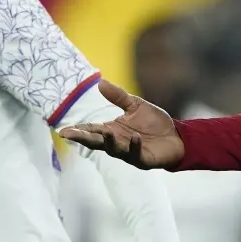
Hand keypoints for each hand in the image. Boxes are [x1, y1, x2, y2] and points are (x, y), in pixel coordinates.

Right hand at [60, 79, 184, 169]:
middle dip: (82, 139)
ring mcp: (129, 153)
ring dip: (109, 142)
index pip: (91, 130)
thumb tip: (100, 82)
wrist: (177, 136)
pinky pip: (136, 154)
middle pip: (96, 142)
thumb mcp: (135, 105)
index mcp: (112, 130)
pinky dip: (135, 146)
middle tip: (69, 135)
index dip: (78, 131)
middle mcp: (117, 143)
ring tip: (106, 132)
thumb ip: (118, 96)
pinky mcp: (143, 159)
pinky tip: (136, 138)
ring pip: (114, 150)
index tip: (63, 131)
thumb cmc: (154, 123)